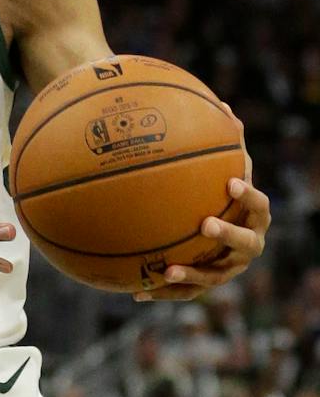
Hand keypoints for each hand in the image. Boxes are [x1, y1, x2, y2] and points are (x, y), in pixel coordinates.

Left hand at [135, 106, 268, 301]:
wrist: (218, 237)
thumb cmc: (220, 196)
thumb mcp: (224, 171)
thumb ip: (225, 143)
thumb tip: (220, 103)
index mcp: (255, 218)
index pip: (260, 205)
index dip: (248, 195)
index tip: (229, 182)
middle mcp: (248, 246)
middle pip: (245, 243)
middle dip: (228, 233)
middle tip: (205, 223)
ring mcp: (228, 269)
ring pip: (214, 277)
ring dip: (193, 275)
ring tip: (169, 270)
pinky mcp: (205, 284)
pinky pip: (184, 293)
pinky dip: (161, 292)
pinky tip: (135, 291)